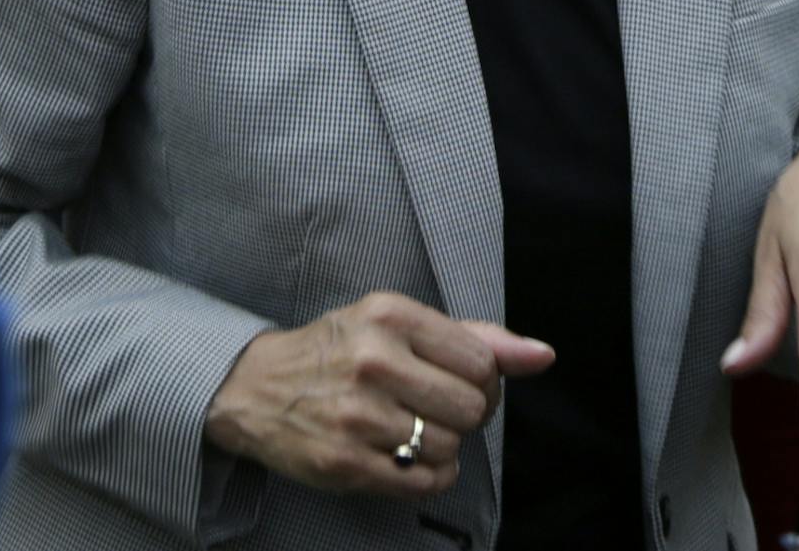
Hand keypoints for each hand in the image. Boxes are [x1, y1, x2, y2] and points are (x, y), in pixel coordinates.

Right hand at [204, 291, 551, 497]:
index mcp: (389, 315)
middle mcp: (373, 361)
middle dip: (466, 414)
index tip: (459, 380)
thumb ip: (474, 337)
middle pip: (472, 408)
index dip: (483, 379)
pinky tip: (405, 455)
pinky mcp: (345, 463)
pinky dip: (428, 476)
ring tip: (412, 429)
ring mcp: (357, 416)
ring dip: (443, 446)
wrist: (255, 387)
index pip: (481, 361)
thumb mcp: (396, 322)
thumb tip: (543, 356)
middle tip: (437, 407)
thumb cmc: (339, 349)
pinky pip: (424, 483)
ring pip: (450, 448)